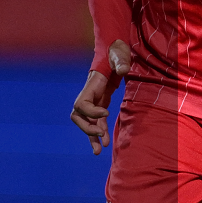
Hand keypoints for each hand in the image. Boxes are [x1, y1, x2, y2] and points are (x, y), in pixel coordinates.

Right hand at [70, 40, 130, 154]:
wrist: (115, 51)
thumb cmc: (116, 52)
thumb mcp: (119, 54)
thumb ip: (120, 61)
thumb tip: (122, 70)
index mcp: (90, 86)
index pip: (81, 105)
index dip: (91, 112)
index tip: (107, 113)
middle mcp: (88, 95)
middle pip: (78, 117)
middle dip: (87, 128)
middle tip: (101, 134)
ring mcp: (93, 101)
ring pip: (86, 123)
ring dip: (92, 137)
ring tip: (99, 151)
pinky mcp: (100, 105)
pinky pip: (97, 122)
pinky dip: (100, 132)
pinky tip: (106, 143)